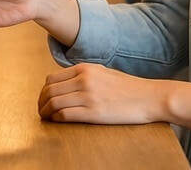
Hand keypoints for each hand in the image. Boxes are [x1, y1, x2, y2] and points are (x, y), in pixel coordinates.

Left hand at [37, 63, 163, 124]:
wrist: (149, 97)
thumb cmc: (128, 87)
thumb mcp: (103, 72)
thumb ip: (83, 74)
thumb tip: (65, 82)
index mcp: (84, 68)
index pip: (52, 79)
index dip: (44, 91)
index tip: (44, 99)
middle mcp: (83, 80)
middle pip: (49, 90)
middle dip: (41, 102)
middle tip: (41, 110)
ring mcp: (88, 96)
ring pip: (54, 103)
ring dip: (45, 111)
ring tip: (45, 117)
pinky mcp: (94, 112)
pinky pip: (65, 115)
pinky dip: (56, 118)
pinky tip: (57, 121)